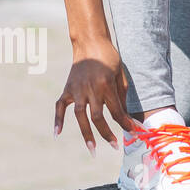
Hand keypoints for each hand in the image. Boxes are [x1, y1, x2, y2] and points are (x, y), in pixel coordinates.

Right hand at [54, 39, 137, 154]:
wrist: (89, 41)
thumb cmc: (109, 57)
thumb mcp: (120, 73)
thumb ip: (122, 94)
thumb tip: (126, 116)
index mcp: (106, 85)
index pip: (116, 110)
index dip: (125, 123)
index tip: (132, 131)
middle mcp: (91, 89)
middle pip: (98, 117)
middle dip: (107, 133)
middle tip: (114, 146)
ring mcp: (77, 89)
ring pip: (81, 116)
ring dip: (86, 133)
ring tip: (92, 148)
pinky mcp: (67, 88)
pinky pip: (60, 106)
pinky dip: (57, 120)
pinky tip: (57, 134)